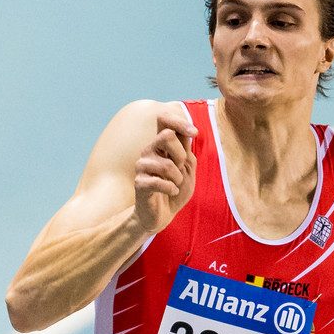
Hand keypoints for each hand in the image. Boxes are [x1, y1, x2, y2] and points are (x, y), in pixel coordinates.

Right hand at [133, 110, 197, 233]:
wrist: (162, 214)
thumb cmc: (175, 188)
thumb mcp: (187, 168)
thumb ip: (187, 150)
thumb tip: (189, 131)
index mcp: (161, 144)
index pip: (163, 119)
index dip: (179, 121)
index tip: (194, 133)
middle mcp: (149, 151)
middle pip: (166, 135)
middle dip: (181, 154)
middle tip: (180, 167)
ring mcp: (142, 166)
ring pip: (167, 164)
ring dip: (178, 177)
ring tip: (175, 184)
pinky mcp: (139, 183)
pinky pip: (159, 181)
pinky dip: (171, 188)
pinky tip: (171, 191)